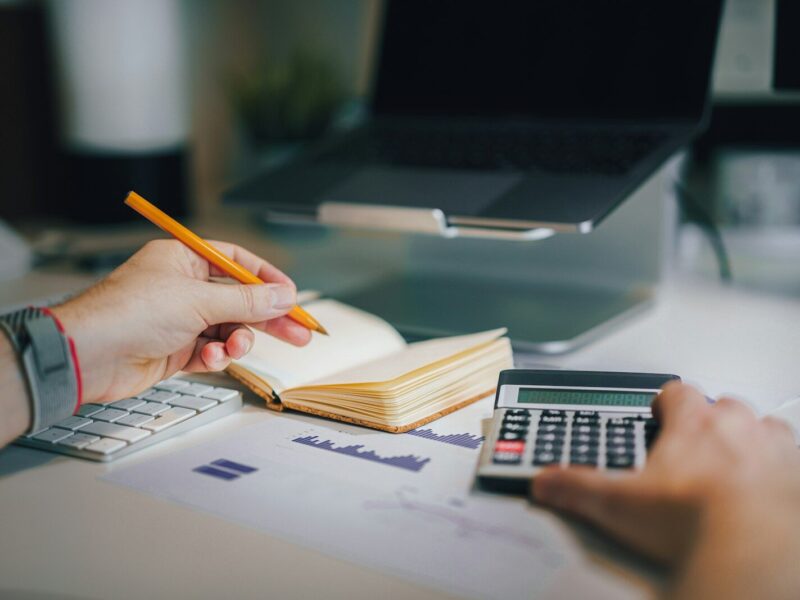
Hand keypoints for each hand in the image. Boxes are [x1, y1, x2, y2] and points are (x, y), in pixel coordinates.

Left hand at [51, 239, 310, 403]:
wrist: (89, 355)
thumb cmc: (129, 313)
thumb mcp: (198, 300)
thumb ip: (246, 301)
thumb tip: (283, 296)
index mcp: (184, 259)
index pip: (237, 262)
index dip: (267, 278)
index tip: (292, 296)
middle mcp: (182, 287)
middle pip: (239, 299)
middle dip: (267, 318)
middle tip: (299, 333)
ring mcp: (179, 319)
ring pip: (227, 328)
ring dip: (237, 340)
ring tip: (235, 348)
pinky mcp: (175, 349)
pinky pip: (210, 351)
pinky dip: (215, 357)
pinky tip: (210, 360)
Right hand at [531, 382, 799, 566]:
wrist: (753, 549)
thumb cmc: (694, 521)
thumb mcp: (619, 505)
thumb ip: (577, 487)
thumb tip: (545, 481)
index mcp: (693, 423)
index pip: (676, 391)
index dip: (665, 403)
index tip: (659, 416)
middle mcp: (737, 426)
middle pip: (722, 406)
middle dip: (709, 423)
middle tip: (693, 451)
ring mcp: (774, 449)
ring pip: (763, 427)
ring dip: (750, 439)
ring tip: (734, 466)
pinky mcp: (798, 476)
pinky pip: (792, 459)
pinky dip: (780, 468)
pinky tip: (765, 488)